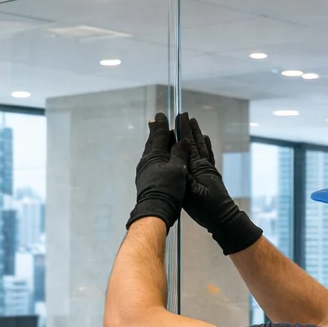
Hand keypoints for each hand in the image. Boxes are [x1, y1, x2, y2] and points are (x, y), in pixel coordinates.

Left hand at [126, 112, 188, 228]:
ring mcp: (144, 171)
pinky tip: (159, 160)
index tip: (161, 115)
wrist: (155, 211)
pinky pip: (151, 163)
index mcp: (154, 156)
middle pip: (152, 142)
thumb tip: (183, 140)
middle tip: (156, 122)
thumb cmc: (167, 190)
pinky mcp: (146, 181)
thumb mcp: (178, 170)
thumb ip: (180, 153)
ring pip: (151, 153)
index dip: (162, 125)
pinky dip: (157, 156)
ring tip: (159, 138)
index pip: (159, 136)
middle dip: (156, 132)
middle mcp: (146, 161)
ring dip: (156, 144)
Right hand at [177, 112, 262, 254]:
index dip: (184, 131)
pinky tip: (205, 142)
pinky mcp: (211, 176)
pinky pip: (208, 156)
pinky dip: (206, 146)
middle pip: (195, 143)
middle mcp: (203, 166)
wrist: (223, 219)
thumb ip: (185, 179)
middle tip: (185, 115)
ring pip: (202, 147)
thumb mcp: (192, 195)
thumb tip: (177, 162)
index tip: (180, 117)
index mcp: (197, 169)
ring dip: (197, 135)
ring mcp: (208, 170)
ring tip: (194, 124)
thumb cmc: (207, 209)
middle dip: (189, 129)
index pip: (188, 145)